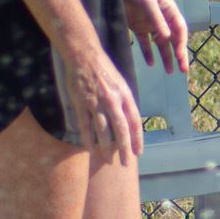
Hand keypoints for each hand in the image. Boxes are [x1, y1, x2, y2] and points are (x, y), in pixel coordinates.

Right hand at [60, 43, 144, 159]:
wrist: (84, 55)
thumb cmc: (104, 70)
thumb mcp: (121, 83)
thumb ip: (125, 102)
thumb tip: (129, 121)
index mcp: (125, 95)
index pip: (135, 121)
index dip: (137, 138)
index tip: (138, 152)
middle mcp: (112, 99)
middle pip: (121, 129)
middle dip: (124, 148)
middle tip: (126, 163)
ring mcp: (96, 101)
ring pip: (103, 130)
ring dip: (106, 147)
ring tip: (108, 160)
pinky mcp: (81, 102)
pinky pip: (85, 125)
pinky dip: (88, 139)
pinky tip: (91, 149)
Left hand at [120, 0, 189, 74]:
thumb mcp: (147, 2)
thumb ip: (156, 20)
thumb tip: (167, 38)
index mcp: (169, 10)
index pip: (180, 30)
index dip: (181, 44)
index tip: (180, 56)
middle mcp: (162, 18)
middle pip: (173, 39)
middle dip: (179, 54)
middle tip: (183, 70)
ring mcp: (150, 23)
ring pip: (161, 44)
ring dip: (165, 56)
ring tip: (169, 71)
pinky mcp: (138, 27)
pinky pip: (145, 43)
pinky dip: (148, 52)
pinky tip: (150, 63)